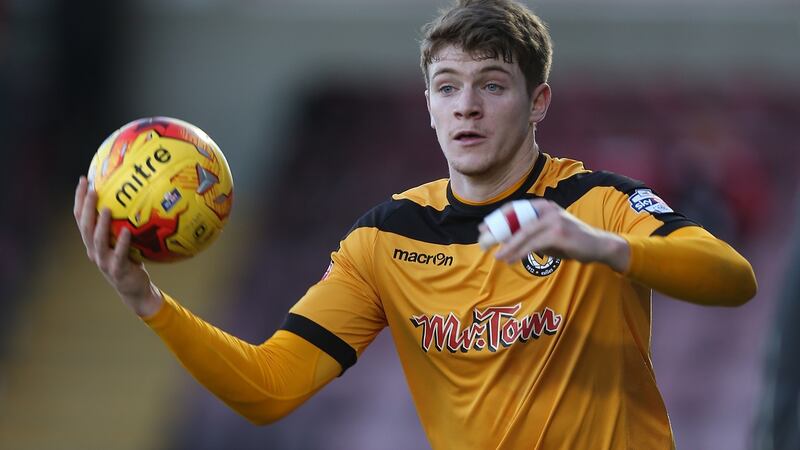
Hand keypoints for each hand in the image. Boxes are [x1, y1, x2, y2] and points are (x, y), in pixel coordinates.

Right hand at [74, 176, 162, 316]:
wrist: (135, 289)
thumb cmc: (131, 261)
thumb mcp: (123, 241)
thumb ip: (122, 223)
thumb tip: (133, 197)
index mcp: (92, 242)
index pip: (81, 218)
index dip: (80, 199)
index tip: (84, 180)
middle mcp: (93, 251)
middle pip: (85, 227)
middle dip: (86, 207)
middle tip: (93, 189)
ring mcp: (104, 262)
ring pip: (97, 241)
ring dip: (101, 224)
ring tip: (106, 208)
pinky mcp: (117, 271)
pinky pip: (118, 255)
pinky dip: (122, 243)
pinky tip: (127, 231)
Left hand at [490, 199, 630, 271]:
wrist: (598, 246)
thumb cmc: (570, 242)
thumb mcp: (546, 236)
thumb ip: (529, 235)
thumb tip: (504, 241)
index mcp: (543, 207)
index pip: (515, 209)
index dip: (497, 218)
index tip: (483, 227)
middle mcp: (547, 209)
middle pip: (516, 220)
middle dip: (497, 232)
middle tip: (483, 242)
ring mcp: (554, 220)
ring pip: (523, 234)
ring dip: (508, 246)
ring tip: (497, 256)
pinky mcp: (559, 233)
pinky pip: (534, 244)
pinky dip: (520, 252)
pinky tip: (512, 259)